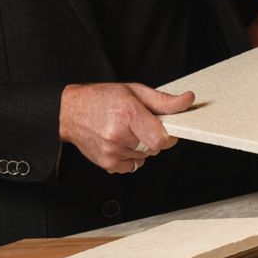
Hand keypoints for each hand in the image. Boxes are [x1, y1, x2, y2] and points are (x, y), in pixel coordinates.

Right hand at [59, 81, 194, 173]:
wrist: (70, 112)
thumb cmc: (100, 99)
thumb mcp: (134, 91)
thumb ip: (163, 100)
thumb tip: (187, 101)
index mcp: (128, 113)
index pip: (161, 138)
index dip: (168, 136)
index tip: (165, 130)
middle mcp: (119, 134)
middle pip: (154, 148)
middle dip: (153, 138)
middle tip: (140, 125)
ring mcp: (112, 151)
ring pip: (144, 157)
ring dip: (141, 147)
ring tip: (125, 131)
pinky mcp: (107, 163)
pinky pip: (133, 166)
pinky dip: (131, 157)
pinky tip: (120, 143)